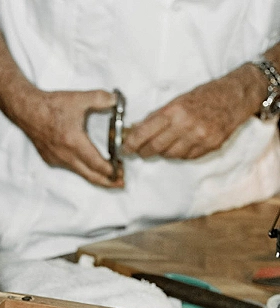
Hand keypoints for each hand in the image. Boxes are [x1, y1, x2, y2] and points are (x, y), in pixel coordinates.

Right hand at [18, 89, 123, 186]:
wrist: (27, 111)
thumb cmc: (51, 106)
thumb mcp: (78, 98)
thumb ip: (100, 98)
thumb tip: (116, 100)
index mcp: (74, 143)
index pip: (97, 164)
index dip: (111, 170)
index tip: (122, 171)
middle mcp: (66, 156)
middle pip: (91, 176)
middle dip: (108, 182)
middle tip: (121, 183)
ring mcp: (57, 160)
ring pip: (80, 173)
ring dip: (95, 176)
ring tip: (109, 176)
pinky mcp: (51, 160)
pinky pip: (70, 168)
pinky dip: (82, 169)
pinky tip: (88, 165)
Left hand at [123, 66, 263, 159]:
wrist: (235, 96)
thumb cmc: (205, 96)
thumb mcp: (178, 100)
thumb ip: (158, 117)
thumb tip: (136, 130)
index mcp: (175, 111)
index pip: (145, 133)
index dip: (131, 144)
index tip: (125, 148)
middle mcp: (186, 126)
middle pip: (154, 148)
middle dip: (144, 151)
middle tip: (140, 150)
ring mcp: (198, 138)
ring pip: (170, 155)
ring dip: (164, 151)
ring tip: (168, 141)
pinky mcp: (208, 147)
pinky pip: (186, 157)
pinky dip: (180, 153)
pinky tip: (184, 143)